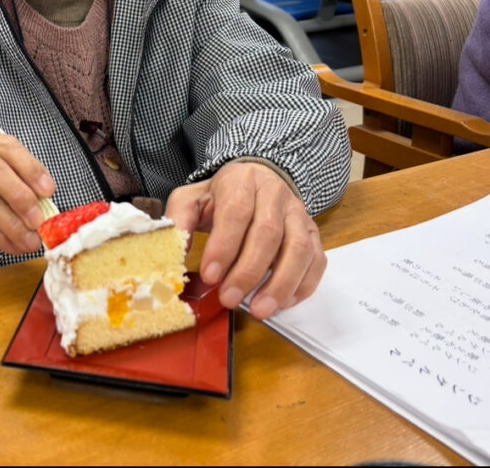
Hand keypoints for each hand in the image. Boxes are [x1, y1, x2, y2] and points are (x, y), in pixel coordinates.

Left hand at [165, 161, 324, 320]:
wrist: (257, 179)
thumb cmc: (221, 195)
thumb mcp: (192, 199)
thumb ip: (179, 221)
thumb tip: (173, 255)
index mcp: (241, 180)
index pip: (235, 212)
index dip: (223, 247)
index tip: (210, 276)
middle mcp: (275, 194)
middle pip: (268, 233)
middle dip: (248, 271)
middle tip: (229, 299)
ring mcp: (298, 214)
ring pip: (299, 249)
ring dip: (280, 284)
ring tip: (260, 310)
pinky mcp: (313, 233)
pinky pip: (316, 261)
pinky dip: (303, 286)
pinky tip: (282, 304)